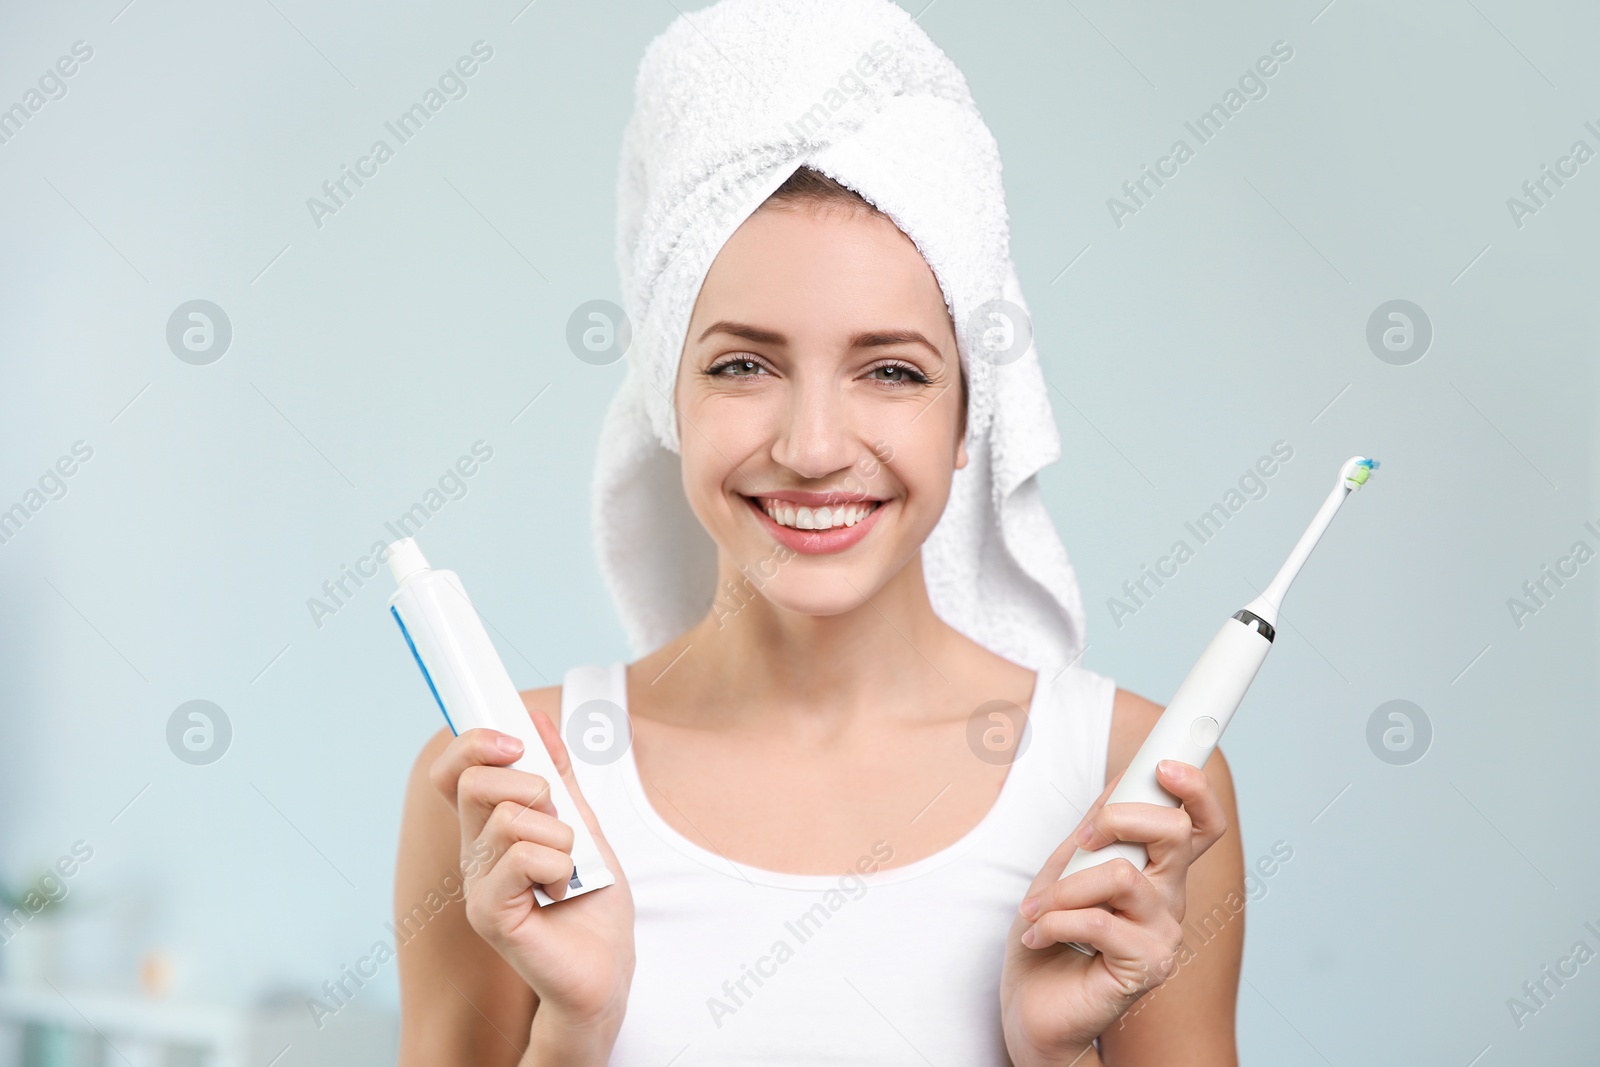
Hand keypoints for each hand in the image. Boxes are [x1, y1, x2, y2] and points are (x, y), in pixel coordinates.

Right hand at [429, 715, 635, 1034]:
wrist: (606, 967)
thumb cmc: (593, 903)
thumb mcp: (583, 823)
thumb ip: (560, 776)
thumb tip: (538, 719)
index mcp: (488, 830)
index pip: (453, 772)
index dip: (474, 744)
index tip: (517, 741)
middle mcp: (474, 854)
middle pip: (476, 783)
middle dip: (533, 786)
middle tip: (559, 823)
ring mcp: (477, 885)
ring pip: (511, 819)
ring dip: (561, 838)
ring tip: (569, 870)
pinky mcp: (489, 914)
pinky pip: (524, 857)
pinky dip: (561, 867)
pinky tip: (563, 892)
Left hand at [1000, 760, 1228, 1063]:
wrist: (1033, 1005)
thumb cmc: (1050, 936)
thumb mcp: (1066, 867)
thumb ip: (1097, 827)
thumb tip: (1124, 775)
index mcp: (1158, 871)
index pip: (1198, 823)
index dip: (1196, 789)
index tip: (1165, 764)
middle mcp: (1170, 899)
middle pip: (1175, 832)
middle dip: (1116, 818)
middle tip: (1080, 840)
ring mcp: (1164, 933)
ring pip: (1124, 875)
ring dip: (1066, 886)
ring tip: (1038, 908)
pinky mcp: (1147, 967)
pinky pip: (1100, 921)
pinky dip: (1056, 921)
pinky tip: (1038, 935)